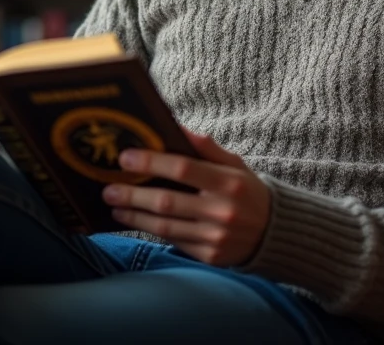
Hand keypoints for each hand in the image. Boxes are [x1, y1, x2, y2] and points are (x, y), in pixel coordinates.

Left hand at [102, 128, 269, 265]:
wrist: (275, 233)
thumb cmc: (248, 192)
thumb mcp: (235, 164)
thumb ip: (206, 147)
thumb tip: (175, 126)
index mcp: (228, 182)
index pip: (183, 169)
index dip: (151, 163)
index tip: (126, 158)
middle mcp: (221, 210)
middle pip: (167, 202)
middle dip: (133, 194)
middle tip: (108, 188)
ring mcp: (215, 237)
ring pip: (165, 226)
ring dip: (134, 215)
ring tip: (115, 206)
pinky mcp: (210, 256)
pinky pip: (174, 241)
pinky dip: (151, 230)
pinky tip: (135, 220)